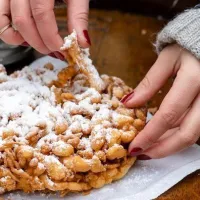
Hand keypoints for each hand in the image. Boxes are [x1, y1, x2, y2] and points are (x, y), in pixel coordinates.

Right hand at [0, 0, 89, 56]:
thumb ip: (79, 16)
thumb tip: (83, 43)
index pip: (42, 15)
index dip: (52, 38)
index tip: (63, 50)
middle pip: (24, 21)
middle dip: (41, 43)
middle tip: (55, 52)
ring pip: (7, 21)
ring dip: (24, 40)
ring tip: (41, 45)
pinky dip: (8, 32)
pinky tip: (24, 37)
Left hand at [121, 44, 199, 159]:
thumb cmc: (187, 45)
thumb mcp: (167, 59)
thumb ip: (149, 83)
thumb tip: (128, 103)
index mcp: (194, 79)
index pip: (169, 114)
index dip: (151, 134)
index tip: (134, 146)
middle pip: (188, 133)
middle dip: (163, 148)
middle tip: (142, 153)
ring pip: (194, 133)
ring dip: (171, 144)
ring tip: (150, 148)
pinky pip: (197, 126)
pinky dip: (179, 134)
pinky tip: (164, 136)